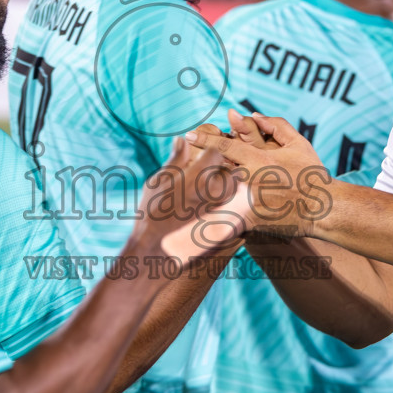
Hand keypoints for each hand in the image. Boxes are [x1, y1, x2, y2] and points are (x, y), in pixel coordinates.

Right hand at [135, 132, 244, 261]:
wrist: (156, 252)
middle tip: (213, 178)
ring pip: (240, 192)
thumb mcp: (157, 183)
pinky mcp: (230, 229)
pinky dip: (234, 209)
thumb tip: (182, 140)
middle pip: (234, 171)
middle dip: (225, 171)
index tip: (204, 160)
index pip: (217, 152)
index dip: (209, 154)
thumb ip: (175, 160)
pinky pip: (240, 212)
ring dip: (232, 190)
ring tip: (215, 196)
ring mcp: (225, 211)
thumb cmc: (151, 215)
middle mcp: (216, 193)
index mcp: (197, 177)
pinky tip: (218, 214)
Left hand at [182, 109, 334, 241]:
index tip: (187, 135)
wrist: (324, 209)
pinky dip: (211, 216)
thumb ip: (276, 125)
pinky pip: (225, 219)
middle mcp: (249, 180)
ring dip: (197, 190)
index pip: (223, 146)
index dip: (203, 139)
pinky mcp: (249, 221)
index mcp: (258, 159)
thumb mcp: (299, 143)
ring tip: (181, 190)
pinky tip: (196, 217)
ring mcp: (248, 202)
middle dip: (193, 165)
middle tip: (179, 162)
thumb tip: (251, 114)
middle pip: (210, 170)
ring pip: (213, 196)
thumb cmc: (312, 174)